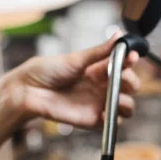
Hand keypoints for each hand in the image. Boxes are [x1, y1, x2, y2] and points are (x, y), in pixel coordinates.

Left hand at [1, 33, 139, 128]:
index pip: (125, 66)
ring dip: (126, 103)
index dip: (131, 61)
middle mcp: (102, 86)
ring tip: (115, 98)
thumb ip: (100, 51)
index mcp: (99, 69)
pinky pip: (112, 124)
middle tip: (121, 79)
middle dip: (131, 82)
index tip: (131, 57)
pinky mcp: (92, 120)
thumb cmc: (47, 71)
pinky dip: (114, 120)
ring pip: (126, 107)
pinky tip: (104, 113)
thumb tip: (119, 35)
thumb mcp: (76, 58)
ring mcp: (99, 103)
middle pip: (130, 87)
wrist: (29, 91)